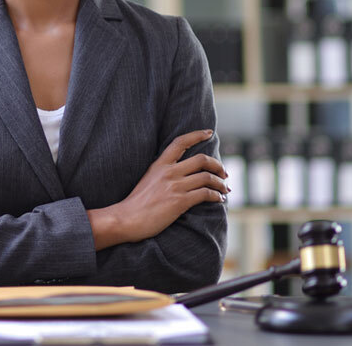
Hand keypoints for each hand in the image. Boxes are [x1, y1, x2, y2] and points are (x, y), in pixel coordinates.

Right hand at [88, 129, 227, 248]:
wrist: (126, 219)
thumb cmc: (135, 203)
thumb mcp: (148, 179)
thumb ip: (162, 173)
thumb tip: (180, 173)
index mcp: (159, 164)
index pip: (180, 142)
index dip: (196, 135)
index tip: (208, 133)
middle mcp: (168, 172)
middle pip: (201, 160)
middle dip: (217, 165)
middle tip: (224, 173)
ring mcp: (174, 186)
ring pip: (207, 177)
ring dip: (220, 184)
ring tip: (225, 190)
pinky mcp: (179, 201)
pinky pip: (205, 194)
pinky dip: (216, 196)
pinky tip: (219, 199)